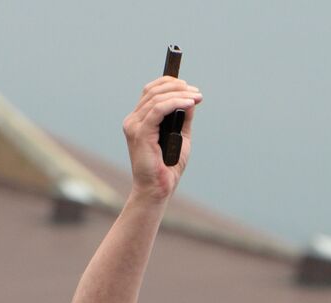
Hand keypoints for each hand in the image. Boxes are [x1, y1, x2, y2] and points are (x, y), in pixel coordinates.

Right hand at [123, 76, 202, 202]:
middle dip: (177, 87)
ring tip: (196, 97)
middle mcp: (133, 121)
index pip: (151, 92)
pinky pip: (158, 110)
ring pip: (157, 98)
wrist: (157, 190)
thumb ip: (184, 119)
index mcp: (139, 121)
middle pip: (153, 91)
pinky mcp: (140, 133)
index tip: (190, 89)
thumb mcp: (181, 138)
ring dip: (180, 94)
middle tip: (196, 92)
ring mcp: (134, 126)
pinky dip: (175, 103)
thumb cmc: (167, 168)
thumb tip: (191, 99)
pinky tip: (190, 103)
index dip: (170, 84)